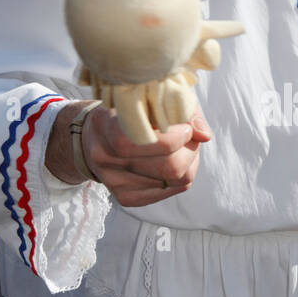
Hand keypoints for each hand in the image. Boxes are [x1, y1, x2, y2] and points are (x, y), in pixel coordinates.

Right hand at [45, 99, 210, 205]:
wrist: (92, 136)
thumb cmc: (127, 111)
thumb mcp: (148, 98)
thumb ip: (181, 110)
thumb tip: (205, 136)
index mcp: (106, 127)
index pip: (145, 142)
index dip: (176, 136)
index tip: (184, 127)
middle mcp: (105, 159)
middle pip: (169, 167)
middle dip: (190, 151)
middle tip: (189, 137)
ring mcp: (113, 182)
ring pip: (174, 181)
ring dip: (189, 162)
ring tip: (183, 147)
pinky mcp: (125, 198)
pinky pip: (170, 191)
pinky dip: (180, 176)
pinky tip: (173, 161)